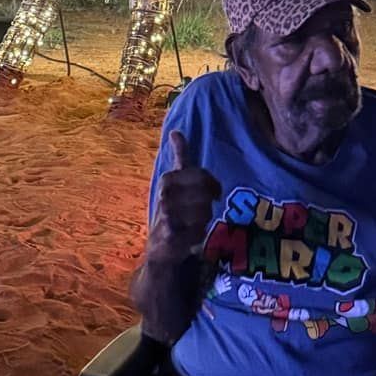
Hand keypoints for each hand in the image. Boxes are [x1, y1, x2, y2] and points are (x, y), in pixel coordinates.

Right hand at [147, 130, 220, 266]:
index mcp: (168, 179)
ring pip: (203, 213)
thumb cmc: (173, 207)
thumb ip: (179, 155)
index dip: (213, 185)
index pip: (201, 175)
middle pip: (204, 195)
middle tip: (201, 210)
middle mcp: (165, 195)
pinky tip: (191, 236)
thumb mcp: (176, 180)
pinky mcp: (169, 236)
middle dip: (207, 204)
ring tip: (194, 222)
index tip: (215, 192)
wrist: (160, 245)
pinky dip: (197, 236)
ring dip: (203, 220)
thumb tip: (175, 131)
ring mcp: (166, 215)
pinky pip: (197, 232)